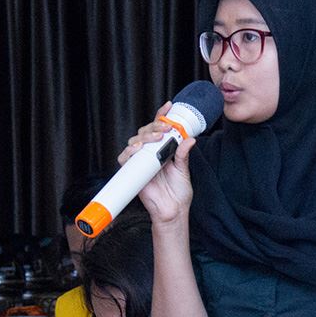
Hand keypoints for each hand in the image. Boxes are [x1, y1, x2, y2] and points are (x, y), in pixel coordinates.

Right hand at [116, 101, 196, 224]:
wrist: (173, 210)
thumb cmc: (178, 192)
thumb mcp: (184, 170)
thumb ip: (183, 154)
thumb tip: (190, 139)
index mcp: (164, 150)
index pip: (160, 129)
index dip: (162, 116)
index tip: (169, 106)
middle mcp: (151, 154)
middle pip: (146, 132)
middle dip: (154, 126)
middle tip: (164, 128)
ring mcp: (141, 162)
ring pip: (135, 141)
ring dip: (144, 136)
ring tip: (156, 137)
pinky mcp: (133, 172)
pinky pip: (125, 158)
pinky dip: (129, 152)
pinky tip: (138, 148)